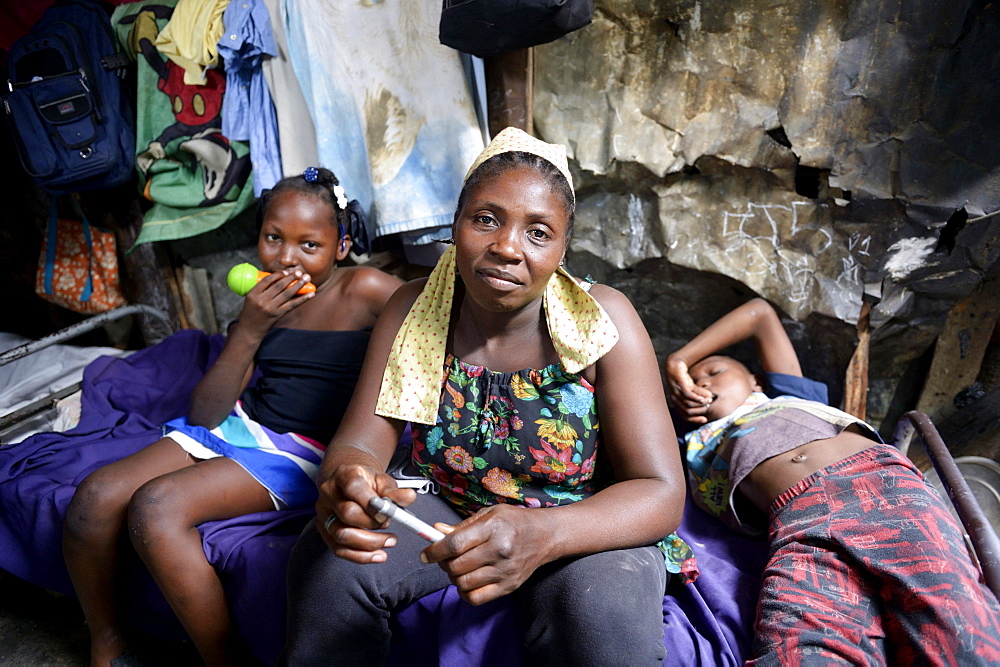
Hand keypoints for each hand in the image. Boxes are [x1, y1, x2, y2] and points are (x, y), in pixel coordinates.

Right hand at [237, 269, 313, 336]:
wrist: (250, 330)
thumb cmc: (250, 312)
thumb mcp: (250, 298)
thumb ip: (261, 289)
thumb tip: (277, 277)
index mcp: (253, 294)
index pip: (267, 280)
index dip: (278, 274)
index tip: (286, 272)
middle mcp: (262, 300)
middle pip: (279, 286)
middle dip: (291, 277)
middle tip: (300, 272)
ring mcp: (270, 308)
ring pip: (287, 294)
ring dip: (299, 285)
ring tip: (307, 278)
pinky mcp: (278, 315)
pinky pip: (292, 304)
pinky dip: (303, 299)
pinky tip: (311, 294)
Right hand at [315, 463, 415, 562]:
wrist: (349, 482)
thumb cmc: (368, 482)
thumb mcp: (383, 480)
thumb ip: (394, 491)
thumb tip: (409, 497)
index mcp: (344, 475)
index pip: (353, 488)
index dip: (371, 503)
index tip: (388, 513)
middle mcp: (329, 493)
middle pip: (347, 514)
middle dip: (373, 524)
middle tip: (389, 525)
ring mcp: (324, 512)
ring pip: (342, 535)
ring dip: (369, 543)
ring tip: (390, 541)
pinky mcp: (323, 529)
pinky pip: (339, 549)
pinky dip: (361, 556)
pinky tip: (378, 555)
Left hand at [421, 504, 547, 605]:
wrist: (545, 536)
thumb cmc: (514, 522)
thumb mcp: (489, 514)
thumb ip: (461, 526)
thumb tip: (436, 531)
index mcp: (493, 528)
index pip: (456, 544)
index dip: (435, 550)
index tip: (426, 554)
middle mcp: (500, 550)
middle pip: (457, 566)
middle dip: (444, 564)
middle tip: (445, 558)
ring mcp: (505, 571)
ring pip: (464, 583)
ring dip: (454, 577)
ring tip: (459, 568)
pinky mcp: (509, 587)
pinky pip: (477, 598)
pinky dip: (466, 593)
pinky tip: (468, 581)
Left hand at [665, 356, 712, 423]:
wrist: (676, 364)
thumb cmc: (684, 379)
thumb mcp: (690, 389)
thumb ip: (696, 397)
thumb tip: (707, 404)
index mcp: (676, 402)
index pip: (685, 416)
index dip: (695, 419)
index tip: (705, 419)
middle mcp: (674, 399)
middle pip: (687, 410)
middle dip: (700, 410)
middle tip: (710, 405)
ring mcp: (676, 392)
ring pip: (689, 402)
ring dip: (701, 402)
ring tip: (710, 399)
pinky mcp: (679, 384)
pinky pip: (689, 393)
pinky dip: (699, 395)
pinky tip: (706, 395)